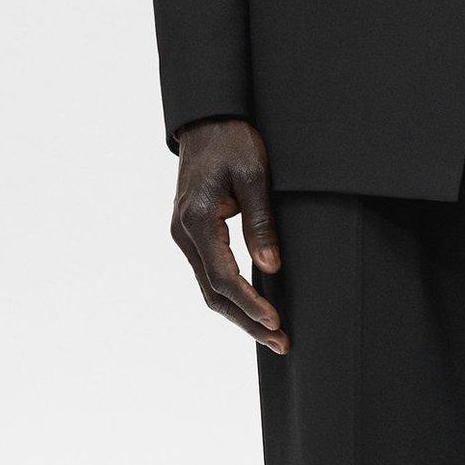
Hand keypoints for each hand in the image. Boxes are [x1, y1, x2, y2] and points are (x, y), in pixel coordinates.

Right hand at [171, 119, 288, 354]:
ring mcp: (184, 236)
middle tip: (281, 342)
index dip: (250, 303)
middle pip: (213, 294)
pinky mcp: (191, 235)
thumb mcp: (254, 176)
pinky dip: (231, 296)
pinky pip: (210, 275)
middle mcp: (183, 233)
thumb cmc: (233, 142)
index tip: (276, 322)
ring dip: (240, 314)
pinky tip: (255, 309)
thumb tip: (270, 267)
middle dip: (247, 322)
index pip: (223, 277)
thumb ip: (260, 222)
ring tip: (273, 334)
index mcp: (197, 220)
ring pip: (209, 289)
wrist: (207, 122)